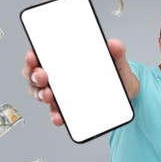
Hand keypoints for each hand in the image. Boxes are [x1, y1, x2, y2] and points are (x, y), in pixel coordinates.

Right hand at [21, 38, 136, 125]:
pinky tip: (59, 117)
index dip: (33, 54)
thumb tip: (114, 44)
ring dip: (41, 95)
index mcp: (67, 60)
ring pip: (41, 94)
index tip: (32, 55)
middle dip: (34, 75)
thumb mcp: (118, 63)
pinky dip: (56, 115)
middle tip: (42, 76)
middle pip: (36, 74)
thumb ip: (117, 53)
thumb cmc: (116, 75)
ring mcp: (62, 94)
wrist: (128, 94)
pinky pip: (57, 113)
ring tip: (49, 95)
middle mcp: (60, 76)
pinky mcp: (69, 110)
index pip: (43, 54)